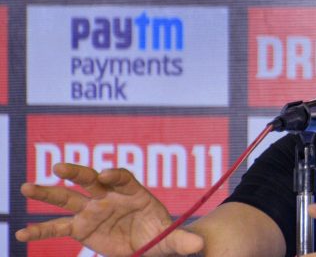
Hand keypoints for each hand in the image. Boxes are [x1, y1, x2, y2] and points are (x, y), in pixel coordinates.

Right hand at [15, 163, 203, 256]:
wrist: (149, 243)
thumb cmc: (161, 235)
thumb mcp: (173, 238)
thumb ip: (183, 240)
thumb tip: (200, 244)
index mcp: (134, 192)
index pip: (122, 178)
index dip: (114, 174)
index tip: (105, 175)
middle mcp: (109, 197)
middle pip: (90, 180)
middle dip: (76, 172)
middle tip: (59, 166)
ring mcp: (93, 210)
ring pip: (68, 198)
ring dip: (48, 193)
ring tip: (25, 187)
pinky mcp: (82, 228)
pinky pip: (59, 228)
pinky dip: (41, 231)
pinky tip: (21, 235)